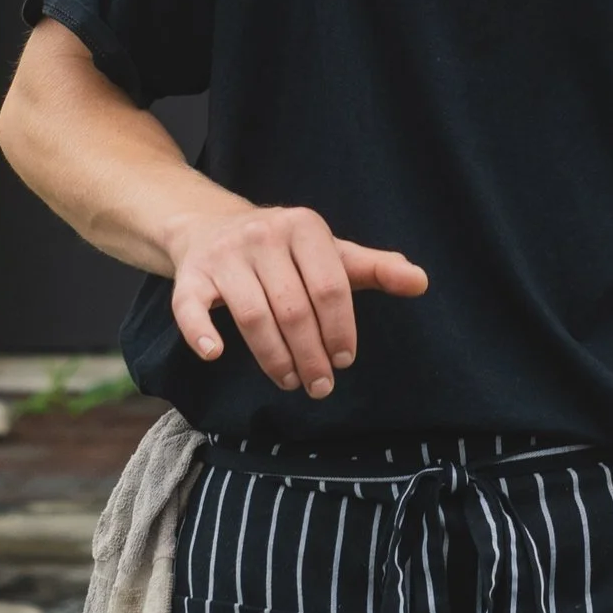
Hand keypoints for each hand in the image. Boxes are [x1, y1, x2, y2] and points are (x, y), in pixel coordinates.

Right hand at [166, 201, 428, 399]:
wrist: (212, 226)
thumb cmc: (286, 249)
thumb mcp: (331, 252)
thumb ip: (375, 268)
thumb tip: (421, 282)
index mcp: (305, 226)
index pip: (330, 286)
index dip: (340, 328)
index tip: (345, 361)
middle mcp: (264, 235)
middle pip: (293, 307)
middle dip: (310, 353)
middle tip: (321, 386)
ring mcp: (224, 256)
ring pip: (252, 316)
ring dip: (274, 357)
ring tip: (291, 380)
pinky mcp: (190, 276)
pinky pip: (192, 309)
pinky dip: (201, 333)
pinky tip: (215, 355)